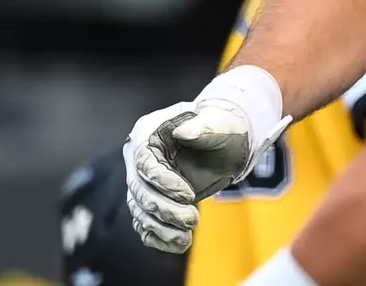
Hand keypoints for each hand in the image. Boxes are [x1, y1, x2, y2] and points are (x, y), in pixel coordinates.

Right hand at [123, 67, 289, 251]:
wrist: (226, 141)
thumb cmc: (222, 126)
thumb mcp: (218, 121)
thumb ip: (203, 126)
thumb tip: (183, 132)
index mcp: (148, 133)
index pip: (145, 163)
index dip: (163, 182)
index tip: (188, 196)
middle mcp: (139, 158)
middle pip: (140, 191)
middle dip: (165, 209)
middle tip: (193, 219)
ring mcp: (144, 182)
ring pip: (141, 211)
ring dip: (162, 227)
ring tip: (186, 237)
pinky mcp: (152, 201)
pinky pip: (146, 224)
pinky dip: (159, 237)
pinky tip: (179, 244)